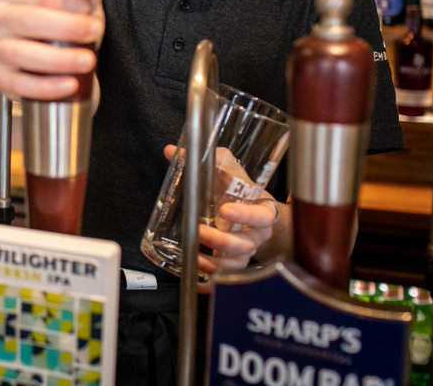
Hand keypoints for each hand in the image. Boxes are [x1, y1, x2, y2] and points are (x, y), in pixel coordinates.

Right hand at [0, 0, 103, 100]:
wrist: (57, 60)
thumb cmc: (64, 24)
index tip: (88, 9)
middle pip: (25, 20)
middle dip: (65, 27)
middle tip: (94, 32)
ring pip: (19, 53)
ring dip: (58, 59)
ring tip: (87, 61)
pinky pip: (18, 83)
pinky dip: (46, 86)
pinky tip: (69, 84)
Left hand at [162, 144, 279, 276]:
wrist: (255, 215)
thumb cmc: (240, 192)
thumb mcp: (228, 173)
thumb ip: (206, 161)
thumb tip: (171, 151)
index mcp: (261, 211)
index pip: (260, 215)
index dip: (245, 214)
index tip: (225, 210)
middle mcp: (256, 235)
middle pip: (245, 245)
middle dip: (222, 241)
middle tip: (200, 231)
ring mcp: (246, 253)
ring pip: (236, 265)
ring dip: (214, 263)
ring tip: (194, 255)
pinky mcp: (235, 266)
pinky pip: (225, 279)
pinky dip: (211, 280)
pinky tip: (196, 273)